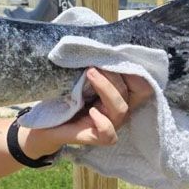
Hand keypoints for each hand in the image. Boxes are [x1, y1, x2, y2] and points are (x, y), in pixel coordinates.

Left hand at [21, 68, 154, 158]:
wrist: (45, 123)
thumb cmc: (65, 98)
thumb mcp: (79, 80)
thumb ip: (93, 69)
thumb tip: (96, 50)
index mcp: (118, 95)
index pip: (142, 86)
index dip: (134, 72)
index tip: (112, 58)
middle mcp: (117, 110)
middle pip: (131, 93)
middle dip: (113, 76)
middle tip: (92, 66)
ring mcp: (109, 124)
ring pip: (121, 109)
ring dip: (107, 89)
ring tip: (89, 74)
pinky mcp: (95, 138)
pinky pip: (109, 134)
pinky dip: (103, 122)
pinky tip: (91, 112)